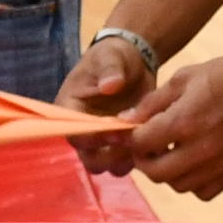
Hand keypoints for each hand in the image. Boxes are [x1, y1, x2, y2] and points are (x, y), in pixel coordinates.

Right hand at [56, 28, 154, 171]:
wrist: (133, 64)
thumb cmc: (114, 57)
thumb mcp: (110, 56)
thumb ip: (109, 69)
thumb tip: (110, 86)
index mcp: (71, 109)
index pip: (74, 133)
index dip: (93, 137)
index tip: (116, 131)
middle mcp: (83, 130)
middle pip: (88, 158)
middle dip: (109, 155)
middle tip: (132, 141)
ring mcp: (101, 141)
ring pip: (105, 166)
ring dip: (122, 161)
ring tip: (143, 143)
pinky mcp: (119, 145)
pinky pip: (123, 164)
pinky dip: (136, 159)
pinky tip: (151, 143)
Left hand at [115, 51, 222, 199]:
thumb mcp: (185, 78)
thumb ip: (153, 102)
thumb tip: (126, 120)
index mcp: (183, 122)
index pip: (140, 143)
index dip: (131, 139)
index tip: (133, 134)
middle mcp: (198, 149)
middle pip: (155, 173)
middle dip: (144, 161)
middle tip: (148, 148)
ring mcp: (217, 165)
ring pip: (177, 186)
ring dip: (167, 173)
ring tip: (171, 154)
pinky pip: (202, 192)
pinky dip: (192, 183)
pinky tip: (193, 165)